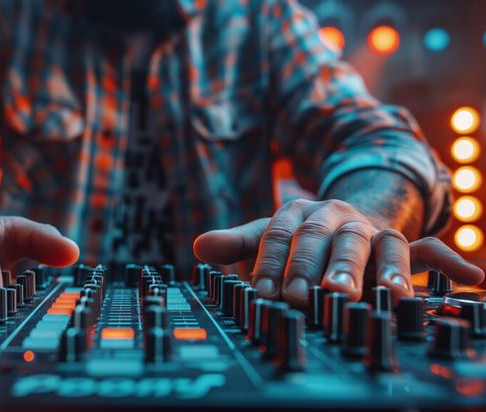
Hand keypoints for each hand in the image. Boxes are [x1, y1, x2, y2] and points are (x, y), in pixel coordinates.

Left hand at [193, 199, 483, 306]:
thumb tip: (198, 247)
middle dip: (325, 266)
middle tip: (320, 295)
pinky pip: (427, 248)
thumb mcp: (265, 237)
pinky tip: (473, 278)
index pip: (282, 235)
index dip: (274, 264)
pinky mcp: (400, 243)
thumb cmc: (296, 237)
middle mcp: (337, 216)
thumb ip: (235, 244)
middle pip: (332, 236)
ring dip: (384, 266)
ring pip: (381, 241)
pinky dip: (452, 261)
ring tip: (385, 290)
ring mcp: (371, 229)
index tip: (267, 294)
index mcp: (299, 212)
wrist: (337, 216)